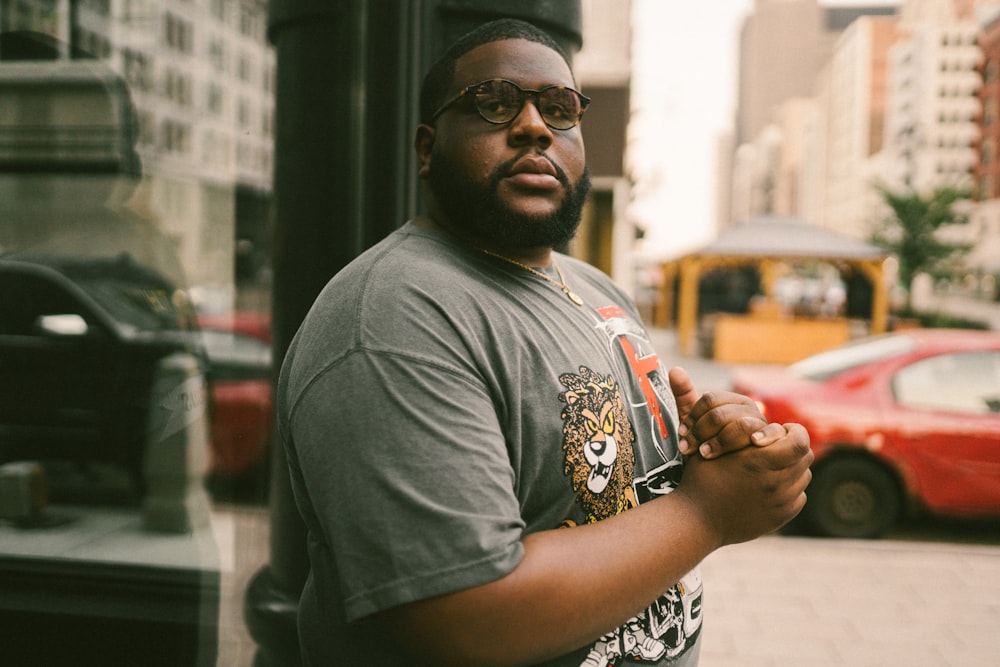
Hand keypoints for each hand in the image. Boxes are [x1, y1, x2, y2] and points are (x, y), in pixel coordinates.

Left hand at [669, 366, 773, 458]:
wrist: (720, 483)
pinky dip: (765, 435)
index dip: (693, 416)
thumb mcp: (692, 427)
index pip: (711, 400)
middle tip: (687, 449)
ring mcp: (764, 427)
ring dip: (721, 440)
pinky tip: (754, 443)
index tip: (682, 433)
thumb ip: (684, 398)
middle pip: (723, 413)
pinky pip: (771, 434)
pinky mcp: (777, 445)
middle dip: (702, 431)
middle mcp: (750, 411)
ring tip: (705, 454)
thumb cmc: (706, 452)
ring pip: (742, 424)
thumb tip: (675, 369)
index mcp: (732, 402)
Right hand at [676, 422, 812, 545]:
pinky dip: (788, 488)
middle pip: (806, 457)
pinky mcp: (782, 517)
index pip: (800, 441)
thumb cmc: (702, 478)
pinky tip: (768, 486)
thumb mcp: (716, 448)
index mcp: (760, 462)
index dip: (794, 431)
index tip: (782, 429)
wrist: (698, 520)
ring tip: (770, 466)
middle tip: (775, 446)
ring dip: (792, 467)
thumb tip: (771, 426)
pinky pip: (798, 495)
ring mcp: (781, 503)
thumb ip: (743, 434)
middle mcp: (776, 484)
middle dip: (793, 447)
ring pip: (803, 476)